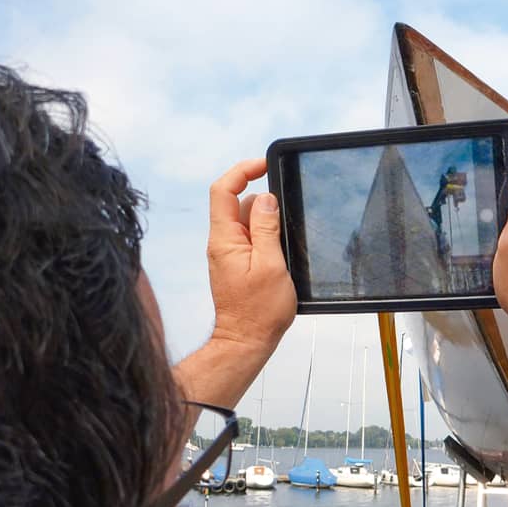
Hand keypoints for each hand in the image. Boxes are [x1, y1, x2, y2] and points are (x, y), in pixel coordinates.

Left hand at [206, 159, 295, 355]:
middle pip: (238, 203)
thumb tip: (265, 197)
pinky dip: (266, 239)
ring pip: (247, 221)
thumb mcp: (270, 265)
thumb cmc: (259, 311)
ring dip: (267, 225)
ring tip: (282, 250)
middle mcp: (221, 242)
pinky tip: (279, 257)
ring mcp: (228, 253)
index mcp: (224, 239)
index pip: (223, 190)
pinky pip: (251, 238)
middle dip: (264, 204)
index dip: (242, 170)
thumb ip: (266, 228)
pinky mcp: (237, 263)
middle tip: (285, 222)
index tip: (265, 164)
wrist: (246, 341)